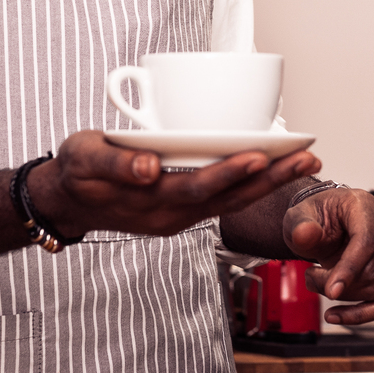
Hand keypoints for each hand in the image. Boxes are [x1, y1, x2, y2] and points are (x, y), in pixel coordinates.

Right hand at [31, 130, 320, 239]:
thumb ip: (117, 165)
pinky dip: (254, 187)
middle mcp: (171, 213)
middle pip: (228, 197)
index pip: (198, 187)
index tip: (260, 156)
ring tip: (306, 161)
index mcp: (149, 198)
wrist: (67, 199)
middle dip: (270, 178)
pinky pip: (225, 202)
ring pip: (233, 201)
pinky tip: (277, 171)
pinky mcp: (183, 212)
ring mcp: (179, 216)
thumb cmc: (77, 170)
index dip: (230, 173)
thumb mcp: (85, 158)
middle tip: (307, 157)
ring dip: (271, 183)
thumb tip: (150, 168)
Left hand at [284, 187, 373, 325]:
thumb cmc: (315, 217)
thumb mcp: (299, 216)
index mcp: (365, 206)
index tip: (330, 291)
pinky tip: (339, 316)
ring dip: (344, 297)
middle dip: (337, 284)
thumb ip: (300, 225)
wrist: (324, 223)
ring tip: (318, 283)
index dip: (348, 269)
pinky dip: (363, 313)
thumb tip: (305, 234)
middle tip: (310, 277)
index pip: (365, 242)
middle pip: (371, 269)